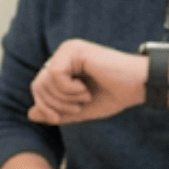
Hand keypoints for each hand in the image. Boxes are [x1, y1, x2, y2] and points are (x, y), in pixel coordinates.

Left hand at [27, 40, 142, 125]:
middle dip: (53, 105)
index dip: (44, 108)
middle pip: (37, 85)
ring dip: (63, 98)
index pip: (38, 88)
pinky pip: (55, 74)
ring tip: (84, 98)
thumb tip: (30, 114)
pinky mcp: (74, 49)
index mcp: (63, 66)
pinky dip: (68, 90)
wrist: (138, 85)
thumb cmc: (113, 95)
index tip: (59, 119)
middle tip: (77, 108)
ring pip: (44, 81)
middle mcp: (63, 55)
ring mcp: (67, 50)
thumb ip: (56, 112)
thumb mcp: (79, 110)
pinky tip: (85, 89)